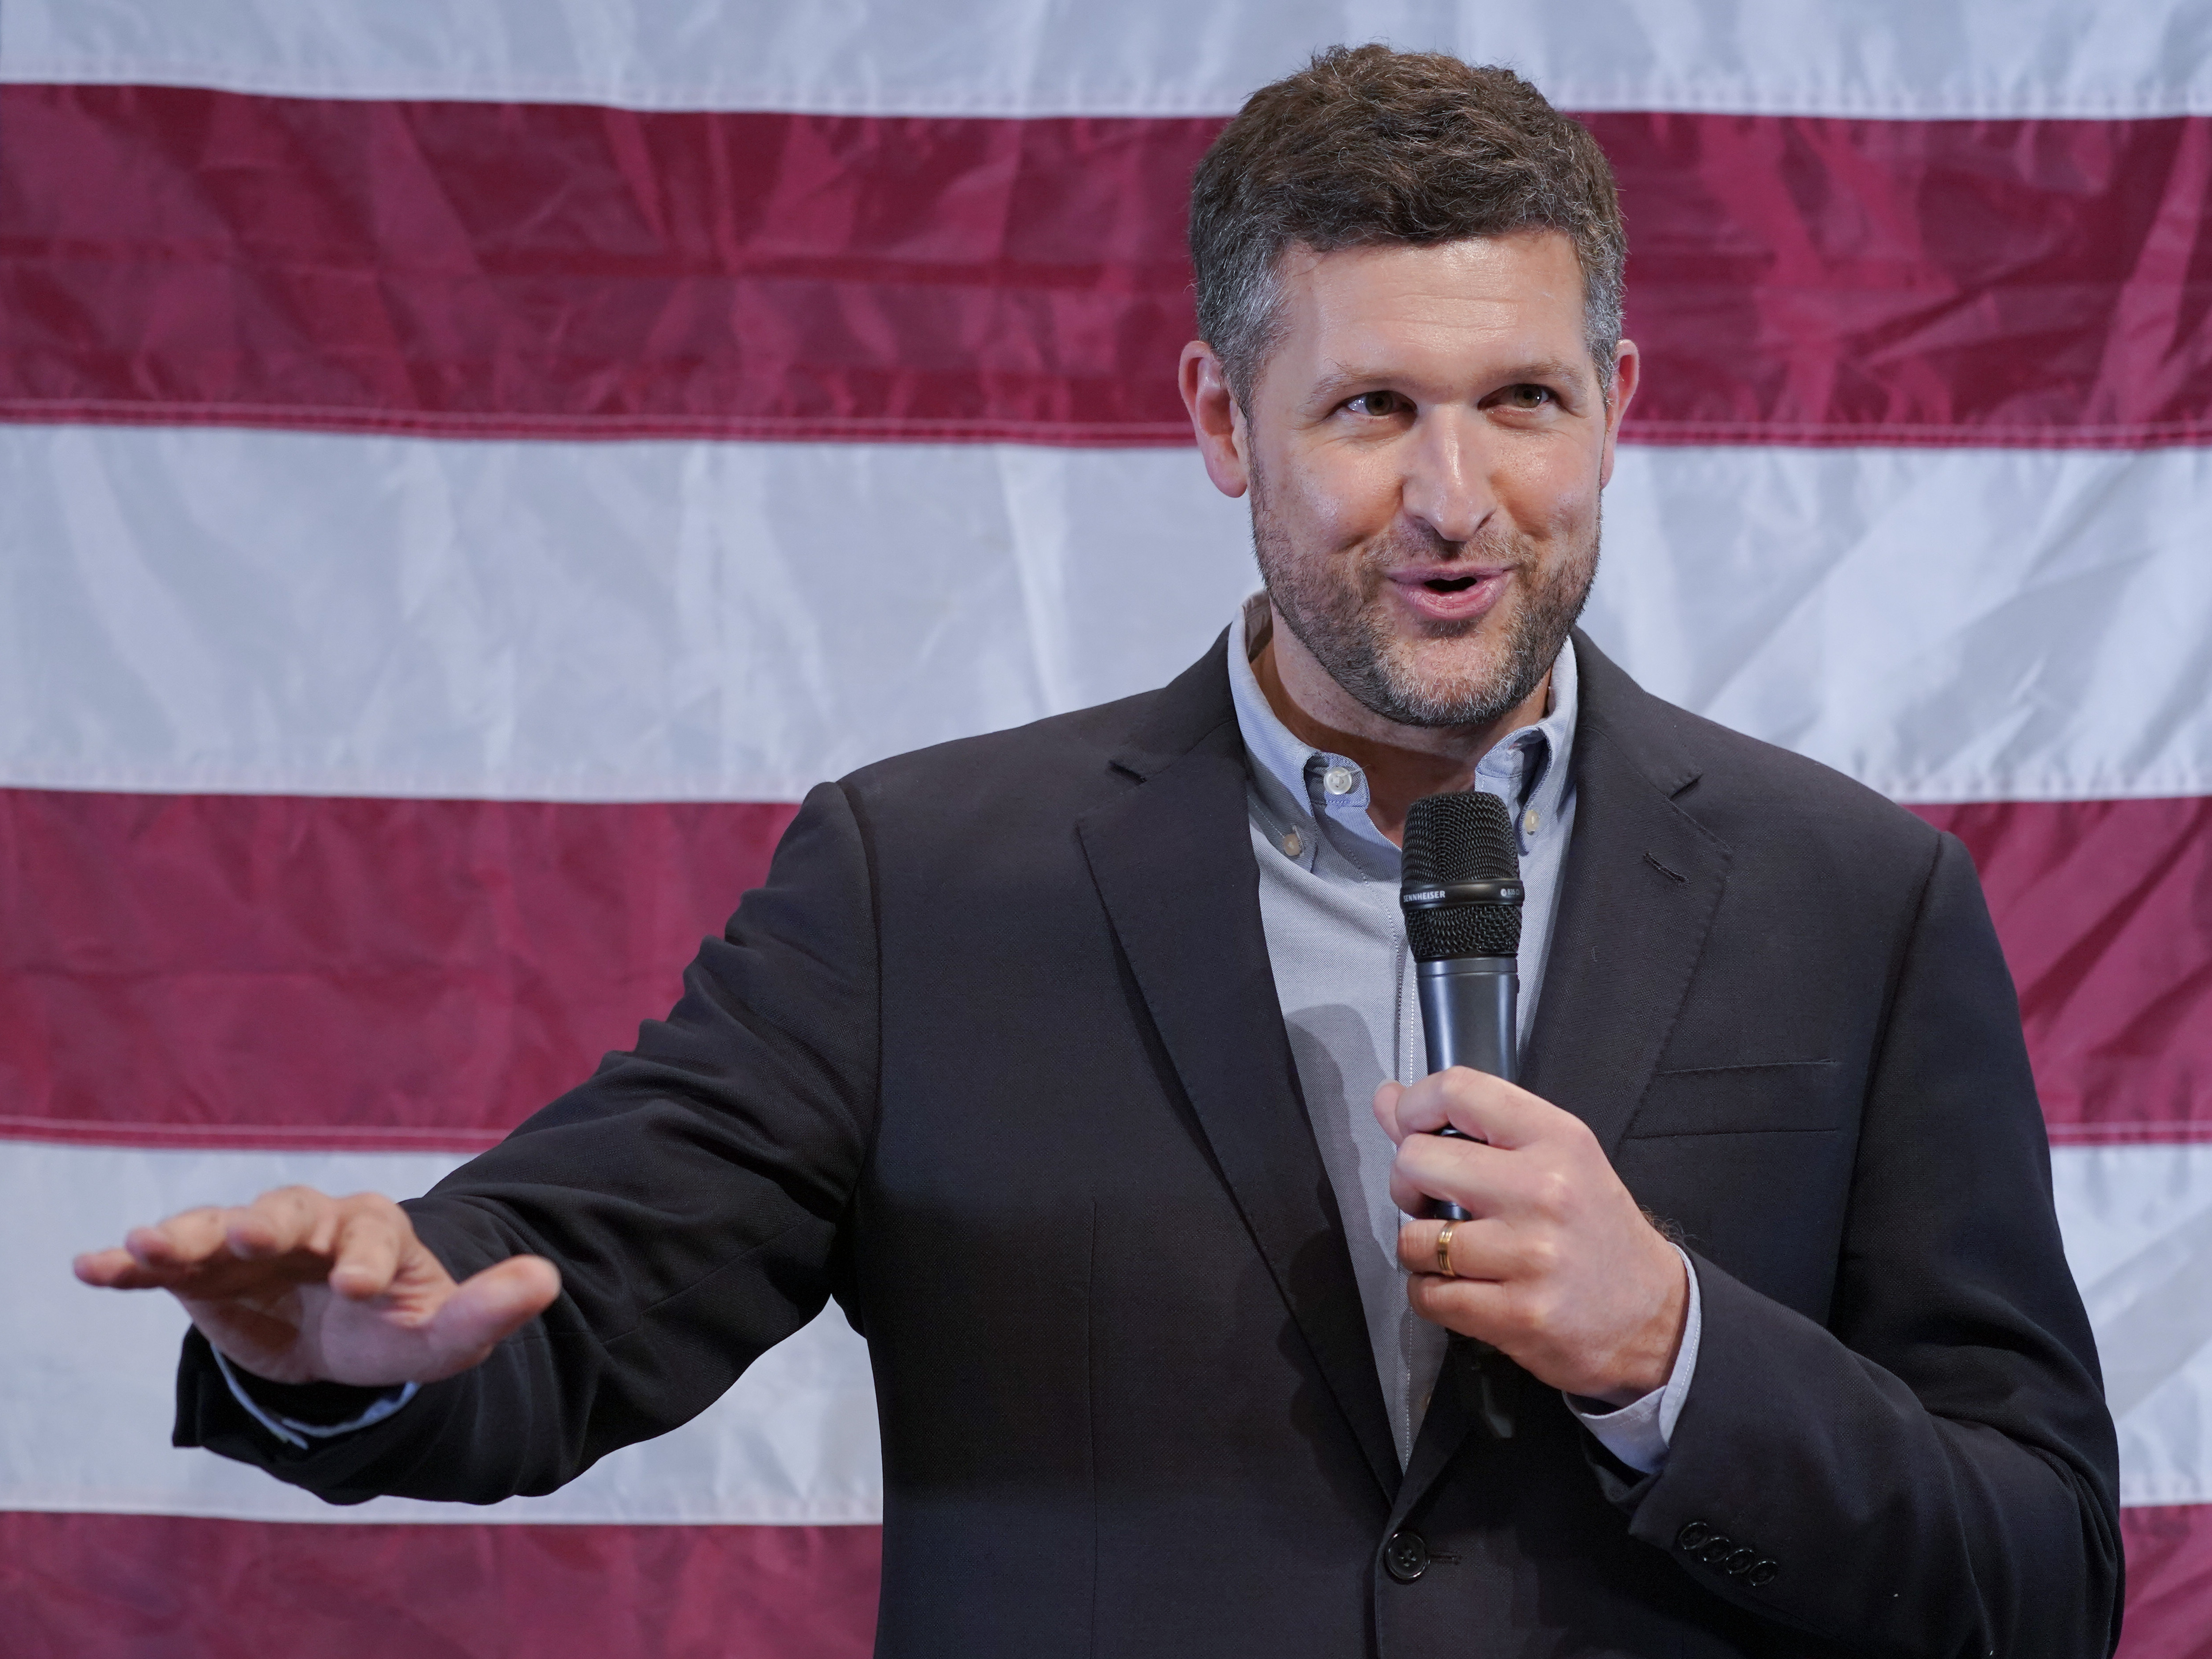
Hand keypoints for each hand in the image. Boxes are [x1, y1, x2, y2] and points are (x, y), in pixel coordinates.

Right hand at [73, 1186, 559, 1388]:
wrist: (345, 1335)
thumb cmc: (400, 1327)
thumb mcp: (447, 1334)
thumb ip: (491, 1310)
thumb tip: (546, 1279)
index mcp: (376, 1231)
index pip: (374, 1234)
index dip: (367, 1258)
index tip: (359, 1287)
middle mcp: (311, 1224)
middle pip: (292, 1214)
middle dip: (271, 1223)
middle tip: (252, 1236)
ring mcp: (251, 1243)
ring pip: (218, 1229)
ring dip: (187, 1233)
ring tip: (149, 1245)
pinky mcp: (203, 1273)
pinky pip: (164, 1263)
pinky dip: (129, 1262)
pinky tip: (92, 1267)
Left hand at [1374, 1068, 1686, 1403]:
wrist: (1654, 1319)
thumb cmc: (1593, 1232)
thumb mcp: (1553, 1159)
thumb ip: (1469, 1125)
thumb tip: (1388, 1099)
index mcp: (1557, 1139)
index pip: (1459, 1090)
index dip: (1415, 1107)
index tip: (1411, 1128)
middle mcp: (1544, 1190)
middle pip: (1417, 1161)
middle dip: (1409, 1184)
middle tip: (1434, 1202)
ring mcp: (1530, 1255)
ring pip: (1413, 1238)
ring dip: (1420, 1249)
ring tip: (1456, 1252)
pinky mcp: (1517, 1315)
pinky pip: (1427, 1295)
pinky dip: (1430, 1293)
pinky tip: (1462, 1288)